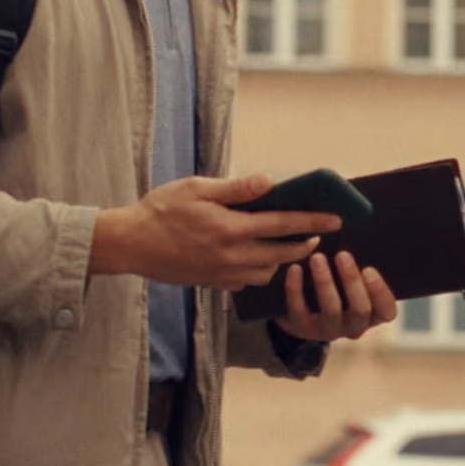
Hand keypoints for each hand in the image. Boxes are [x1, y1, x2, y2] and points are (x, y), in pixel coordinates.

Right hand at [91, 174, 340, 288]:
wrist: (129, 244)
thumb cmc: (161, 210)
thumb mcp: (197, 189)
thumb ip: (236, 189)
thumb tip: (270, 181)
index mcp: (230, 228)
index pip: (284, 225)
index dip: (314, 221)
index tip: (335, 218)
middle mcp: (231, 255)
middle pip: (283, 253)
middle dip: (305, 244)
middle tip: (318, 235)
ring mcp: (222, 273)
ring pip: (267, 271)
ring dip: (283, 260)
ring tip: (290, 245)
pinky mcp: (213, 283)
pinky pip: (247, 281)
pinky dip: (260, 271)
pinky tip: (258, 257)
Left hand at [274, 249, 397, 342]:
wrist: (302, 311)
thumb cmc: (338, 286)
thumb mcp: (353, 280)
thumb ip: (362, 263)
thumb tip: (362, 224)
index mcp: (372, 314)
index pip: (386, 311)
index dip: (380, 293)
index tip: (369, 268)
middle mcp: (353, 326)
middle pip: (360, 310)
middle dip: (352, 281)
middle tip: (343, 255)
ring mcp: (327, 329)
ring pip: (331, 310)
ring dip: (325, 282)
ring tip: (317, 257)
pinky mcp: (301, 328)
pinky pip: (299, 309)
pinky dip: (296, 288)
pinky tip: (294, 268)